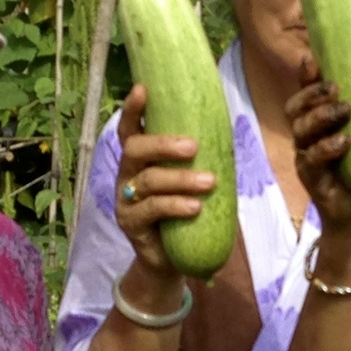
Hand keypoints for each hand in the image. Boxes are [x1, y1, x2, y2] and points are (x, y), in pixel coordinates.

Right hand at [111, 85, 216, 280]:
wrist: (173, 261)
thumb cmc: (184, 214)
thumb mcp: (190, 184)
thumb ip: (197, 162)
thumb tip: (224, 133)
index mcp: (139, 160)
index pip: (130, 130)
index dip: (132, 110)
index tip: (143, 89)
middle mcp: (127, 175)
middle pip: (135, 149)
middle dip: (163, 144)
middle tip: (193, 147)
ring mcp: (125, 200)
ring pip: (148, 181)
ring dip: (180, 179)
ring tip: (209, 183)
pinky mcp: (131, 224)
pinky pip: (152, 209)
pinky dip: (176, 205)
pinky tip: (195, 207)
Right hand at [287, 73, 350, 236]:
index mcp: (319, 124)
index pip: (305, 95)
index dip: (305, 78)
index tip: (312, 59)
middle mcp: (307, 138)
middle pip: (295, 109)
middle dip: (312, 94)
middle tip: (336, 87)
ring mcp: (306, 159)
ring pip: (300, 130)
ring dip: (320, 116)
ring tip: (345, 110)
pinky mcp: (311, 180)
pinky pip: (311, 159)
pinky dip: (327, 148)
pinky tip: (345, 142)